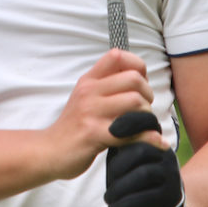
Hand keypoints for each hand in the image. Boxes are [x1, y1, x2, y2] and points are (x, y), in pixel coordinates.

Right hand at [45, 49, 165, 180]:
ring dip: (148, 117)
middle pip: (134, 79)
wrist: (50, 150)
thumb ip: (106, 86)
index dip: (137, 66)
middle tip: (143, 110)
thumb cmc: (74, 125)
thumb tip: (139, 77)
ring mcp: (91, 112)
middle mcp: (89, 92)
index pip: (117, 56)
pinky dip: (151, 139)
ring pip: (136, 103)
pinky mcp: (95, 134)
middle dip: (148, 95)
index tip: (140, 84)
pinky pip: (133, 133)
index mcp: (88, 80)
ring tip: (144, 126)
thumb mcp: (85, 97)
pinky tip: (158, 143)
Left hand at [106, 111, 187, 206]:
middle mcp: (166, 155)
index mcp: (154, 141)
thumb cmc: (133, 177)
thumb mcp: (124, 157)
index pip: (144, 124)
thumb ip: (115, 141)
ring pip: (144, 173)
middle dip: (118, 167)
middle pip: (141, 149)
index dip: (129, 123)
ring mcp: (172, 174)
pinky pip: (148, 197)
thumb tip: (92, 123)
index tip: (110, 131)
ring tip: (108, 199)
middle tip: (106, 183)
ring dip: (120, 188)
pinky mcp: (172, 195)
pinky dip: (127, 205)